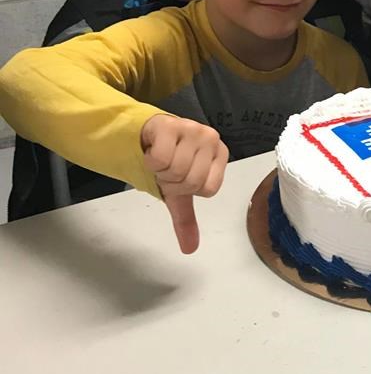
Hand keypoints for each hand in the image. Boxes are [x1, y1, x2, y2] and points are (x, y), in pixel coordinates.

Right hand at [140, 114, 228, 253]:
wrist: (146, 135)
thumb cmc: (169, 161)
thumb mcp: (178, 192)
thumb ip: (186, 219)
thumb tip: (191, 249)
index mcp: (220, 155)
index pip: (208, 189)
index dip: (186, 190)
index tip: (178, 179)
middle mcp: (212, 140)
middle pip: (191, 181)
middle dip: (171, 182)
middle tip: (166, 168)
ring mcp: (194, 129)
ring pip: (175, 170)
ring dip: (159, 171)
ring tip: (160, 158)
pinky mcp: (172, 124)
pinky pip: (160, 157)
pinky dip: (150, 160)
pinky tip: (152, 149)